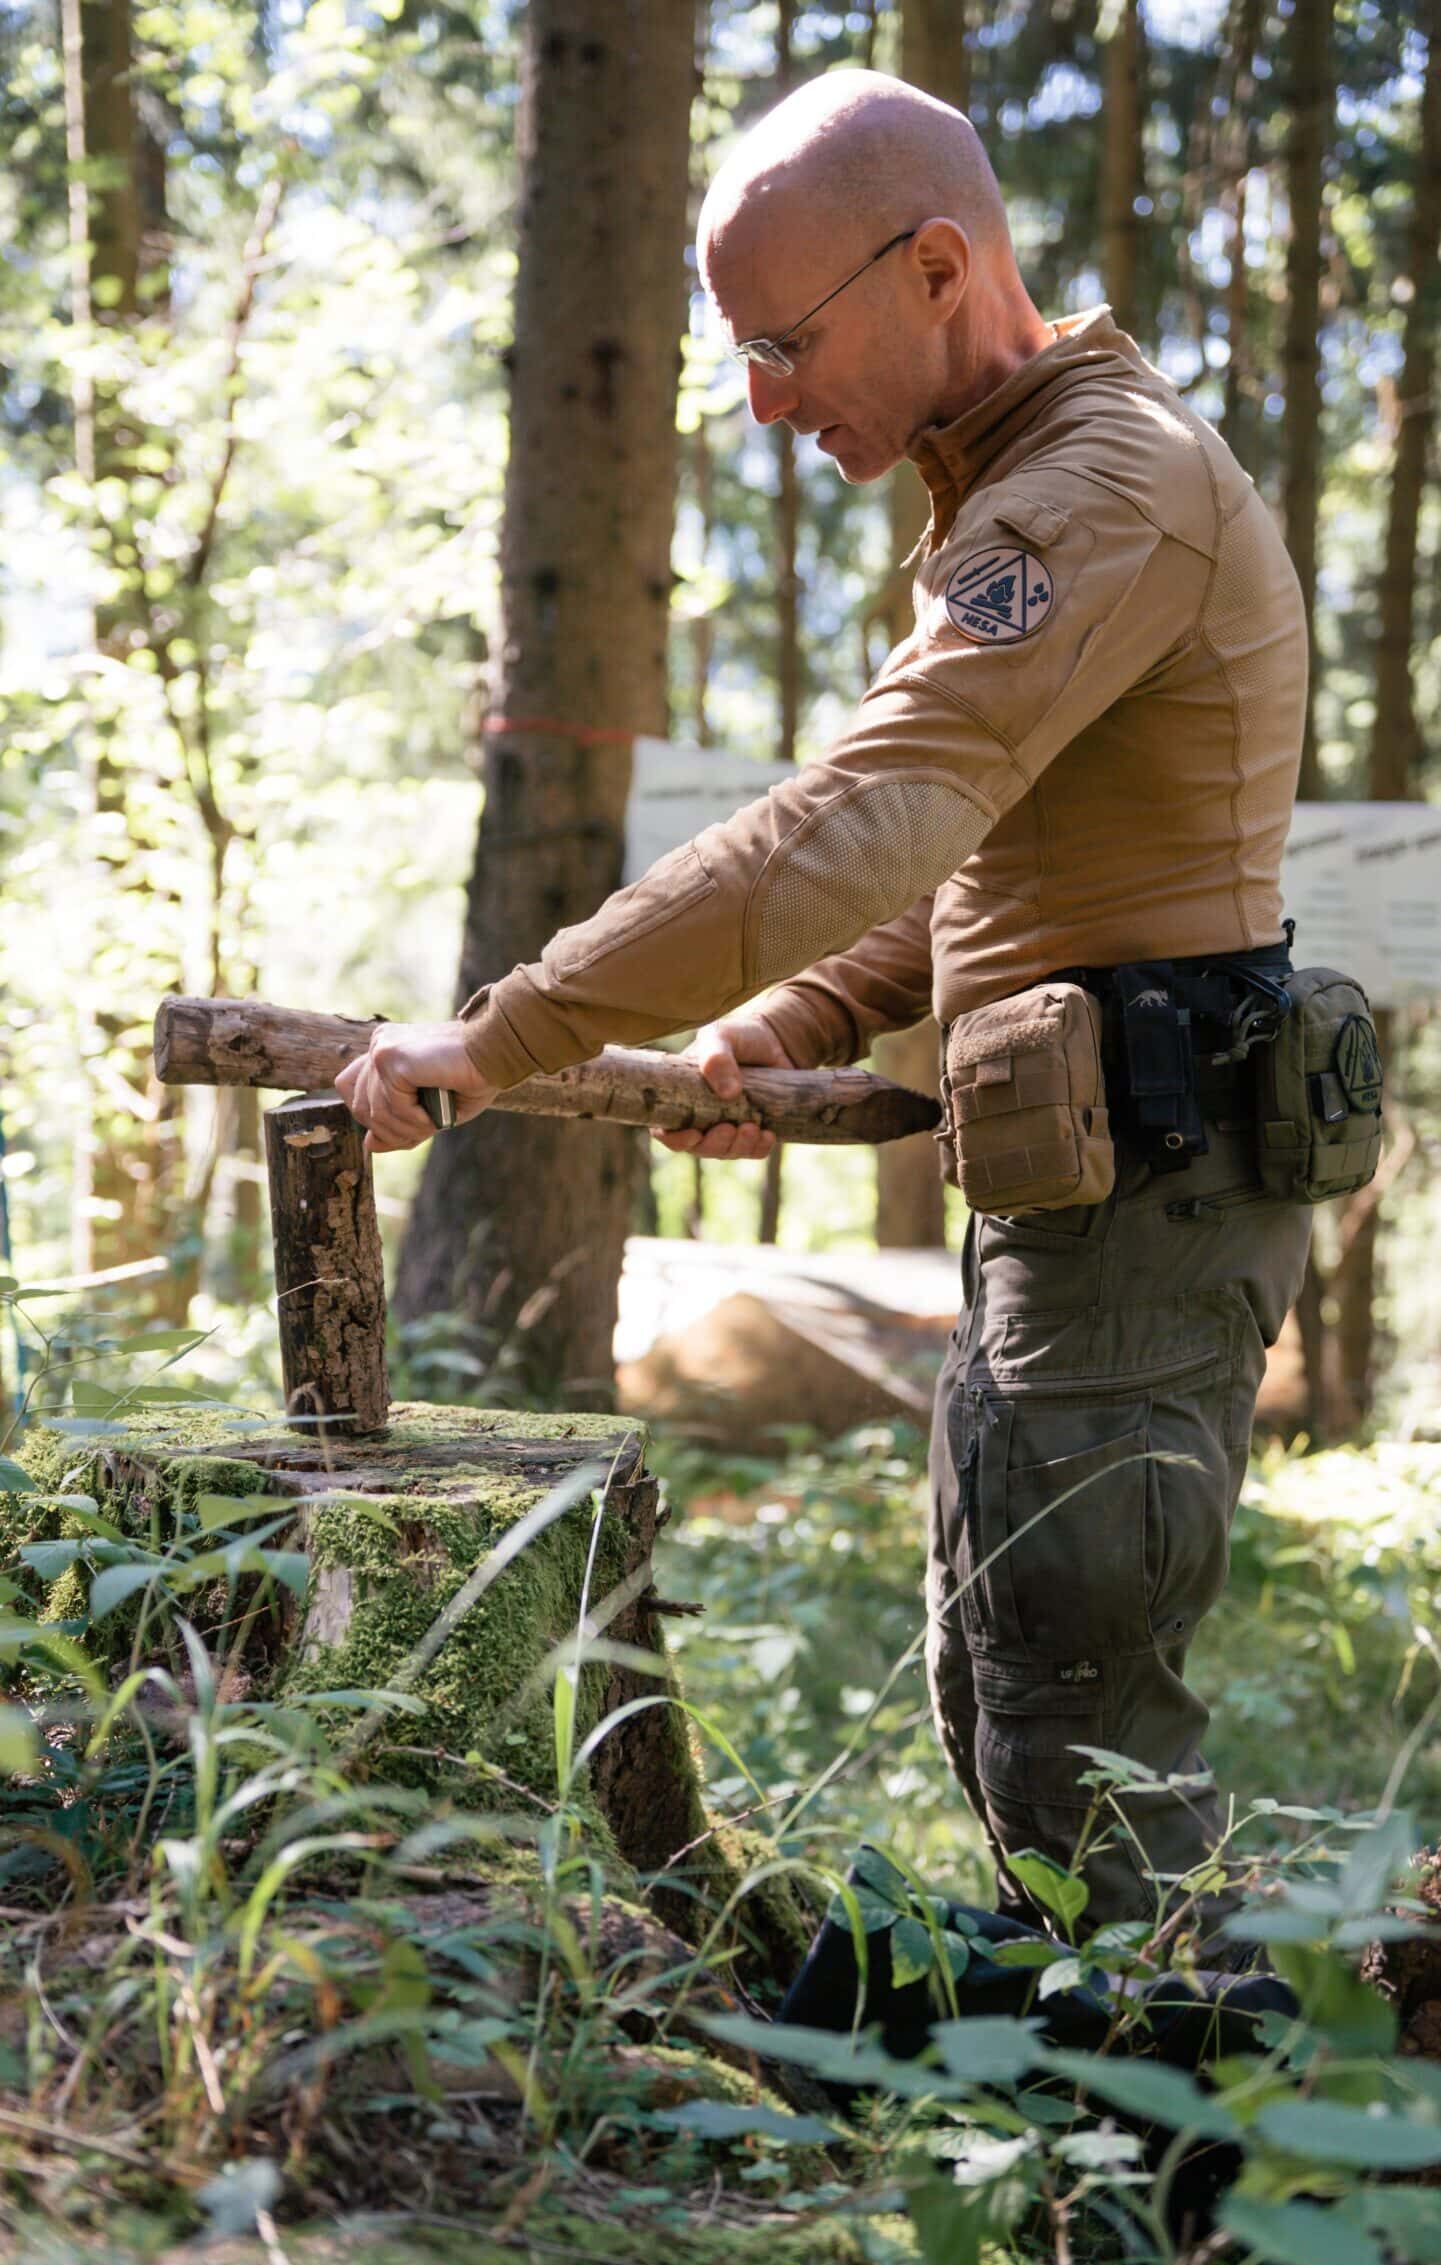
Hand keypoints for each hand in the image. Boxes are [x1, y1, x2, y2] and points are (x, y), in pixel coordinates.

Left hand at [335, 1020, 496, 1155]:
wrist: (495, 1053)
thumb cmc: (472, 1078)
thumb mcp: (430, 1109)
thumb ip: (398, 1124)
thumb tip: (369, 1145)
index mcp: (387, 1049)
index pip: (350, 1088)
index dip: (370, 1116)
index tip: (403, 1127)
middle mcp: (379, 1045)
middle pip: (358, 1105)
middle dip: (390, 1130)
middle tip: (423, 1131)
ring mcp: (381, 1050)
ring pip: (373, 1111)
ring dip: (406, 1128)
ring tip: (433, 1123)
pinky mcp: (389, 1058)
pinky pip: (390, 1107)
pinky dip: (415, 1120)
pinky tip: (435, 1115)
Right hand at [653, 1014, 797, 1160]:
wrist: (777, 1041)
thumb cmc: (738, 1036)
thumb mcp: (721, 1036)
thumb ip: (716, 1057)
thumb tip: (729, 1093)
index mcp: (682, 1096)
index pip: (667, 1129)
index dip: (675, 1139)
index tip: (694, 1135)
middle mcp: (701, 1116)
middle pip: (698, 1147)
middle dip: (714, 1144)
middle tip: (729, 1128)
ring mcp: (727, 1126)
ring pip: (726, 1151)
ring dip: (738, 1147)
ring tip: (754, 1128)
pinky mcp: (753, 1131)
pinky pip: (752, 1151)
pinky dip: (759, 1148)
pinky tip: (768, 1135)